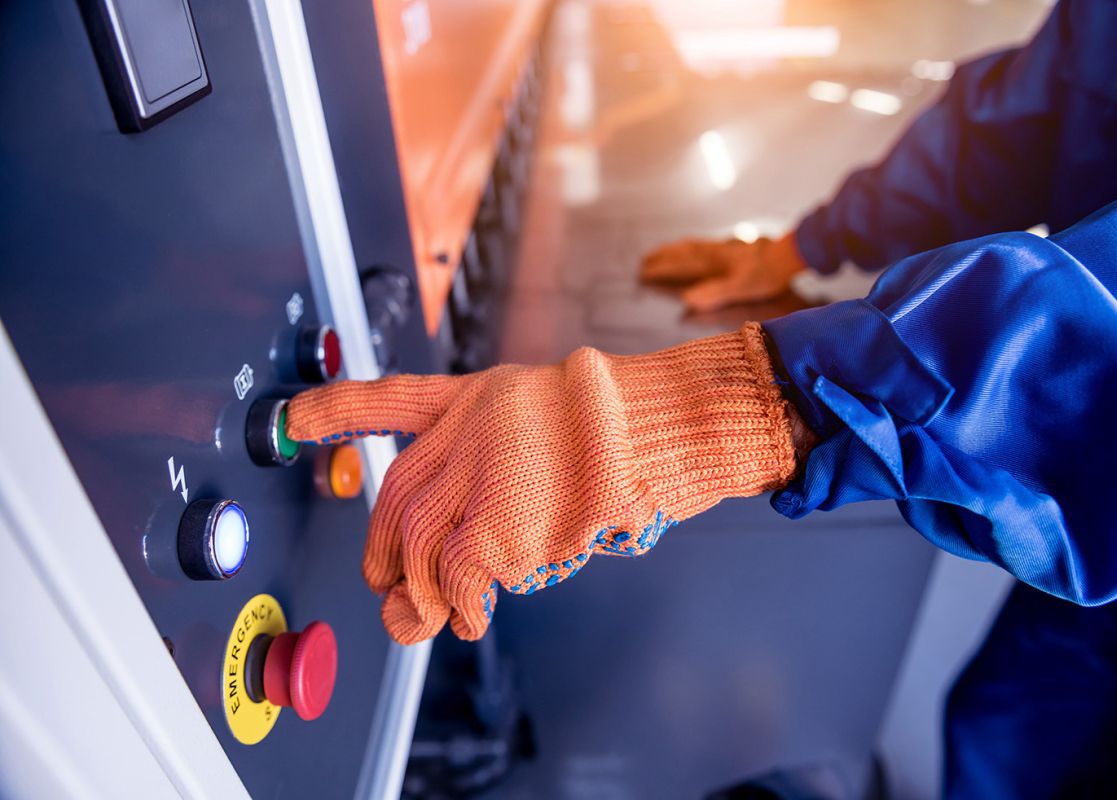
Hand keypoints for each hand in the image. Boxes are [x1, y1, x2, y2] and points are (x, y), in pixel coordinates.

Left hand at [285, 323, 800, 643]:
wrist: (655, 430)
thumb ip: (501, 458)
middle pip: (397, 498)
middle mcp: (464, 431)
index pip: (391, 399)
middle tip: (390, 587)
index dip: (337, 410)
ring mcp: (475, 472)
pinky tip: (472, 619)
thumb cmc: (621, 429)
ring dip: (424, 592)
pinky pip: (457, 578)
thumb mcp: (549, 412)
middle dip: (384, 552)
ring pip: (419, 545)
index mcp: (476, 397)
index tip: (295, 420)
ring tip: (443, 615)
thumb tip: (467, 539)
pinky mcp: (494, 519)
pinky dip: (460, 608)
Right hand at [639, 234, 807, 312]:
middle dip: (662, 258)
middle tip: (644, 261)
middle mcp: (711, 252)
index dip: (661, 270)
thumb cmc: (765, 274)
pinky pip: (701, 245)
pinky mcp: (729, 248)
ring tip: (662, 251)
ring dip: (673, 250)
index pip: (679, 265)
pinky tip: (693, 249)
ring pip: (690, 247)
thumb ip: (714, 293)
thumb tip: (686, 300)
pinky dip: (689, 246)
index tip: (643, 273)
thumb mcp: (740, 288)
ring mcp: (720, 249)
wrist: (786, 256)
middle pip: (681, 253)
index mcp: (710, 262)